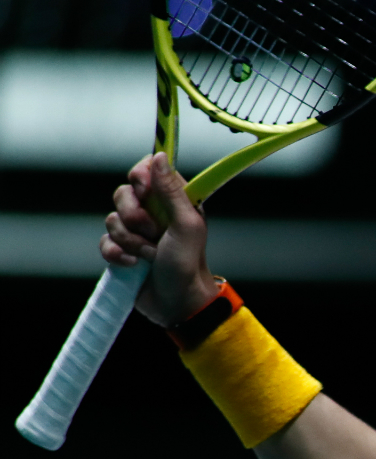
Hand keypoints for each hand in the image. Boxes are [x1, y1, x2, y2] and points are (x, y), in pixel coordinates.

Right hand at [100, 152, 218, 326]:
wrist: (177, 302)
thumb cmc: (188, 264)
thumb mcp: (186, 225)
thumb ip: (172, 191)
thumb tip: (160, 155)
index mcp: (173, 201)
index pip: (148, 170)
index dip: (140, 176)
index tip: (144, 190)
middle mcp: (154, 212)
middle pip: (124, 193)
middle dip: (134, 215)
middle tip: (153, 232)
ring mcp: (136, 232)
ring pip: (111, 218)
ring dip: (130, 240)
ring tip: (150, 254)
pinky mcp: (121, 250)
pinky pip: (104, 242)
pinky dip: (117, 254)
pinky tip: (134, 265)